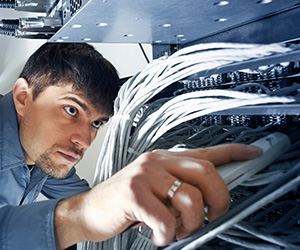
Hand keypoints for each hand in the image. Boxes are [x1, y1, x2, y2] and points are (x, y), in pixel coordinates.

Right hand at [54, 143, 260, 248]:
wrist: (90, 209)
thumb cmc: (127, 202)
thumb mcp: (157, 191)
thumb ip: (180, 190)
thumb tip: (208, 201)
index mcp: (165, 159)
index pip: (205, 151)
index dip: (233, 151)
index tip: (253, 153)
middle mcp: (157, 161)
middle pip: (206, 172)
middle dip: (218, 199)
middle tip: (212, 215)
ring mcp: (145, 175)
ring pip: (190, 199)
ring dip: (191, 224)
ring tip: (177, 230)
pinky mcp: (134, 193)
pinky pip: (167, 220)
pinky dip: (167, 236)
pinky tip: (158, 235)